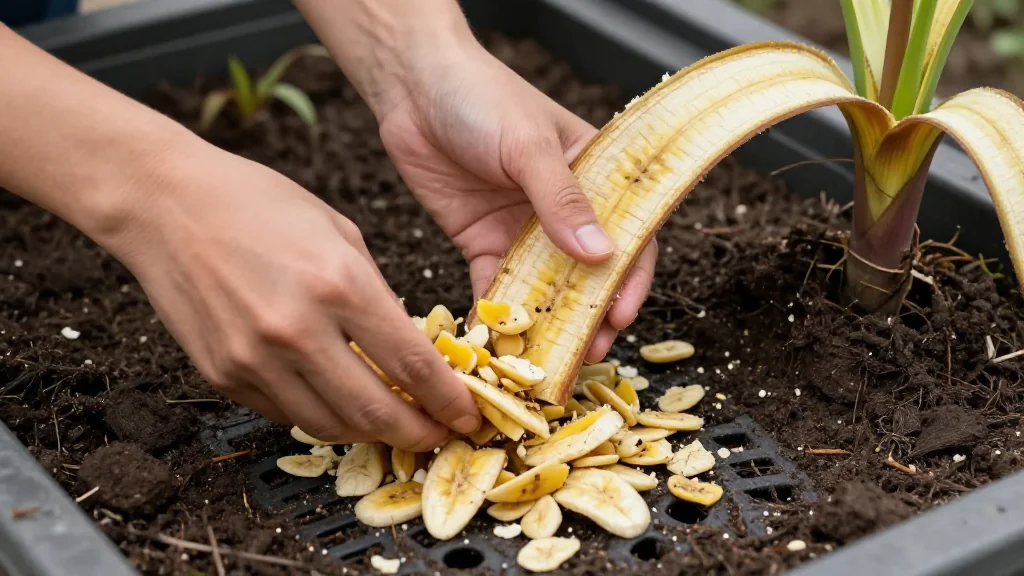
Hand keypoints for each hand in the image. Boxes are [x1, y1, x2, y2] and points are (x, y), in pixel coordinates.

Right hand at [108, 141, 479, 450]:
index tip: (466, 416)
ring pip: (330, 426)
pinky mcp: (223, 374)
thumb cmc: (257, 204)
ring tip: (392, 425)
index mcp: (338, 284)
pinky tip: (338, 402)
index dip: (447, 401)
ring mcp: (255, 359)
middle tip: (437, 436)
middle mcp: (297, 330)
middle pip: (375, 413)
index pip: (411, 365)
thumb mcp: (340, 233)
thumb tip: (408, 348)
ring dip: (370, 434)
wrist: (166, 204)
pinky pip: (286, 413)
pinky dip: (321, 415)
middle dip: (417, 434)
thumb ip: (377, 295)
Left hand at [376, 46, 657, 361]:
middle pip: (589, 272)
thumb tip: (601, 254)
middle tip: (588, 351)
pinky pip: (495, 287)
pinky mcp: (483, 242)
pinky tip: (498, 342)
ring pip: (545, 287)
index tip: (621, 314)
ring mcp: (523, 229)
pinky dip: (497, 314)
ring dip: (549, 322)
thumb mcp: (527, 146)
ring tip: (548, 358)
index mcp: (594, 175)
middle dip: (592, 313)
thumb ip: (561, 200)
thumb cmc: (480, 96)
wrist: (413, 86)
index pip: (629, 231)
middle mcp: (563, 209)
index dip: (630, 277)